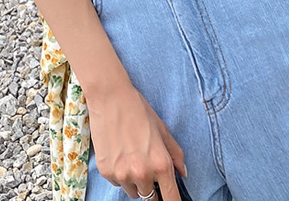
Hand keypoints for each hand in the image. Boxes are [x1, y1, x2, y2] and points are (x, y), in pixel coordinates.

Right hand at [87, 82, 186, 200]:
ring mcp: (122, 174)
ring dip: (135, 182)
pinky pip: (118, 183)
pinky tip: (119, 153)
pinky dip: (120, 174)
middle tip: (146, 167)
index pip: (171, 200)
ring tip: (131, 157)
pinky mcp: (106, 172)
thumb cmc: (138, 109)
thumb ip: (175, 154)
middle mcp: (142, 174)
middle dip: (151, 188)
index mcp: (160, 164)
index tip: (171, 200)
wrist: (109, 97)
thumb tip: (183, 173)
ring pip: (133, 192)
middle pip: (150, 198)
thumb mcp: (162, 129)